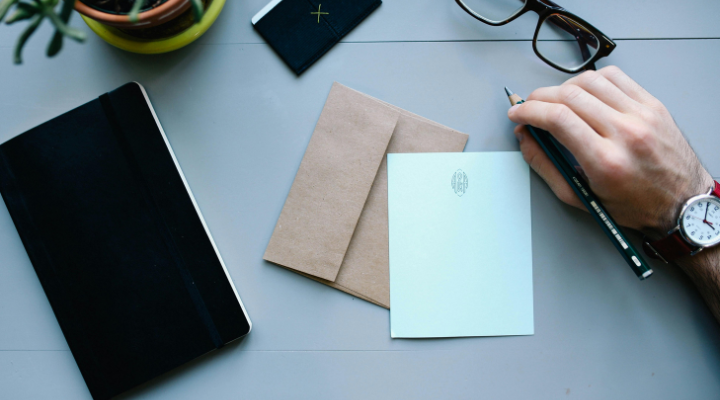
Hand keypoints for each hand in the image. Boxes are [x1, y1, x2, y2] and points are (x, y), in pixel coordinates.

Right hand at [507, 66, 712, 237]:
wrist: (681, 202)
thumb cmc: (634, 205)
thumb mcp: (580, 196)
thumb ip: (545, 166)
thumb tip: (524, 138)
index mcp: (605, 160)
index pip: (558, 118)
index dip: (529, 111)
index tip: (517, 113)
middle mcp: (626, 133)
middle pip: (570, 95)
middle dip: (540, 97)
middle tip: (530, 107)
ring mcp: (642, 115)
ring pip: (591, 80)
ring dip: (563, 86)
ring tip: (555, 100)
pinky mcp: (653, 105)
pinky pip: (616, 77)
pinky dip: (592, 79)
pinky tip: (584, 92)